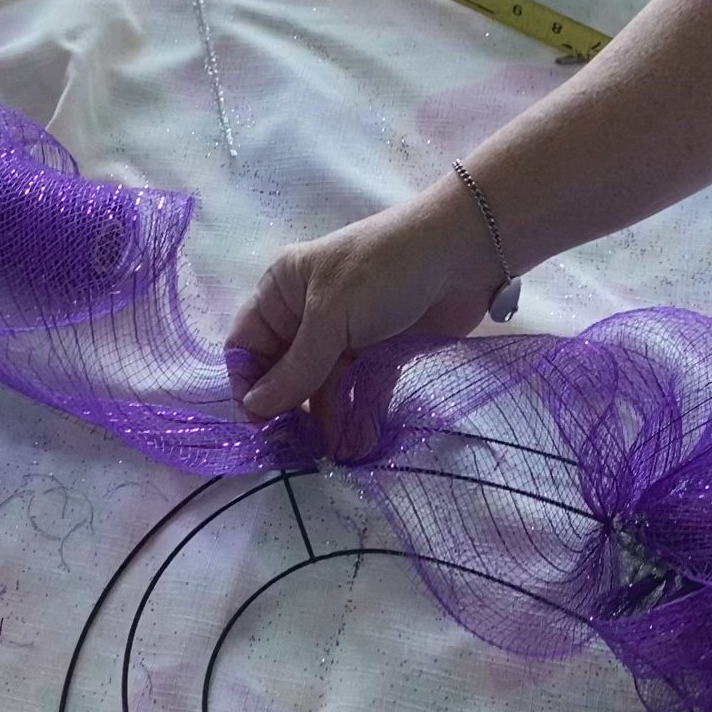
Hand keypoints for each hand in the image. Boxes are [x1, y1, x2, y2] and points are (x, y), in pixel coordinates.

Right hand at [225, 182, 501, 422]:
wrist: (465, 254)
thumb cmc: (385, 271)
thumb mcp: (331, 315)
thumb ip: (296, 367)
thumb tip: (254, 408)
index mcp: (283, 290)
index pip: (246, 344)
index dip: (248, 383)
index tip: (259, 423)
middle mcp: (308, 315)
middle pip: (283, 372)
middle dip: (286, 409)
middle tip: (293, 449)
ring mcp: (346, 337)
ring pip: (321, 388)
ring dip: (323, 421)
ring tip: (328, 456)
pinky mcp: (381, 356)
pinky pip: (358, 393)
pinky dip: (356, 418)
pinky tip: (356, 446)